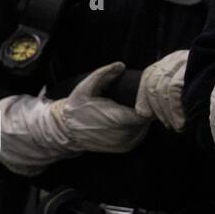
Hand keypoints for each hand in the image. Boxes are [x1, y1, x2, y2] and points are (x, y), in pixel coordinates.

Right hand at [0, 62, 150, 174]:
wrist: (66, 131)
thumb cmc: (77, 107)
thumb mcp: (85, 87)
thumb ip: (103, 74)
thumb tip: (120, 65)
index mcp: (117, 118)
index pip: (145, 112)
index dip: (148, 102)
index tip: (145, 94)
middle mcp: (123, 133)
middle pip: (148, 119)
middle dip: (146, 108)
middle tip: (141, 97)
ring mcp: (125, 143)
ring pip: (146, 128)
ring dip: (142, 118)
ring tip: (135, 106)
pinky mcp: (125, 148)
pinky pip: (140, 135)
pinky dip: (139, 127)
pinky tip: (130, 118)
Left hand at [136, 50, 188, 130]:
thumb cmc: (210, 90)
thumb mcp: (188, 88)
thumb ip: (167, 93)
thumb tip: (142, 112)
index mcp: (173, 59)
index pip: (150, 74)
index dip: (143, 95)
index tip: (144, 115)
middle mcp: (178, 57)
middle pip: (154, 81)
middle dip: (156, 107)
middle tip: (166, 125)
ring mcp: (186, 60)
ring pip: (163, 86)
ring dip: (167, 112)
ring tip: (176, 126)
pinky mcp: (192, 66)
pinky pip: (173, 88)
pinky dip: (174, 108)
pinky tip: (181, 121)